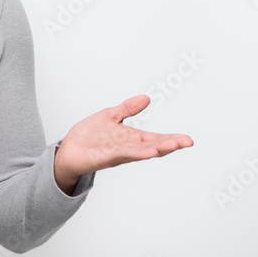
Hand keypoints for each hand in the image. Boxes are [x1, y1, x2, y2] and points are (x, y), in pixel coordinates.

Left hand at [53, 95, 192, 192]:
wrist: (69, 150)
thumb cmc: (89, 136)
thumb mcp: (110, 116)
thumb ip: (128, 108)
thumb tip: (146, 98)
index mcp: (130, 139)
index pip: (155, 139)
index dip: (171, 139)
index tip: (188, 139)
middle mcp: (127, 148)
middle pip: (152, 146)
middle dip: (169, 144)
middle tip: (187, 142)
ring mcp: (116, 154)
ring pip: (139, 152)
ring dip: (155, 149)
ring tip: (171, 146)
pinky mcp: (103, 158)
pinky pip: (120, 155)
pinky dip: (133, 153)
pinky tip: (145, 152)